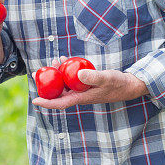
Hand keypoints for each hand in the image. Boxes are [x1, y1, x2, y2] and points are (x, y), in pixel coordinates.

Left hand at [32, 56, 147, 109]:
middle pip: (59, 92)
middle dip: (46, 84)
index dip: (47, 103)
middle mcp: (80, 95)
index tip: (35, 100)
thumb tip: (78, 74)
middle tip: (36, 73)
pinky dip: (66, 71)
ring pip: (65, 84)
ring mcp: (83, 90)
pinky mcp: (86, 84)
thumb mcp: (106, 78)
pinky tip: (65, 61)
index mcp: (82, 98)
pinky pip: (72, 78)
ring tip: (53, 61)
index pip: (60, 103)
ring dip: (57, 74)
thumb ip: (93, 76)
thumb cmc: (118, 83)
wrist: (130, 85)